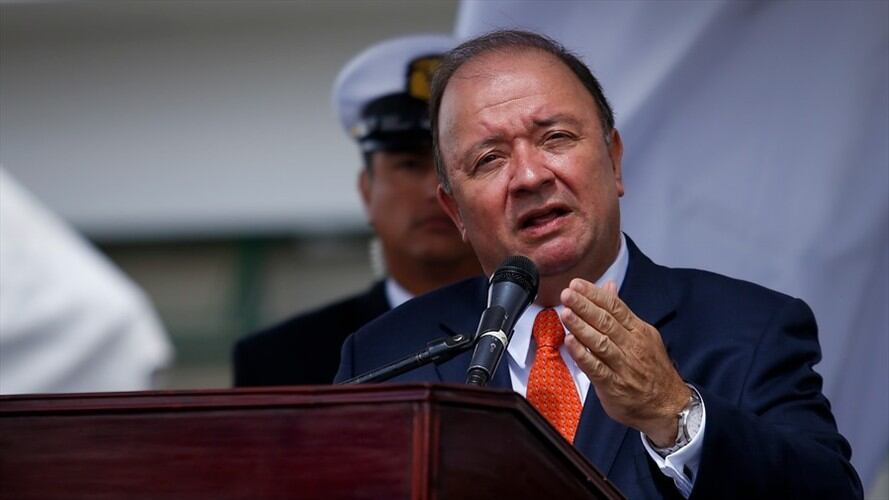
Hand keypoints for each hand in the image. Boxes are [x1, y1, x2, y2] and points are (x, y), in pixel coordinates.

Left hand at [560, 278, 689, 446]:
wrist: (669, 406)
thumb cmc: (652, 369)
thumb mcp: (642, 335)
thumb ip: (621, 312)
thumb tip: (608, 287)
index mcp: (639, 331)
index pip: (615, 307)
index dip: (594, 294)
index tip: (577, 284)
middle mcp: (632, 346)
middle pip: (606, 321)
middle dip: (584, 306)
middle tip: (568, 294)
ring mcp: (623, 366)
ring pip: (600, 342)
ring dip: (581, 327)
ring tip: (566, 313)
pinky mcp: (614, 385)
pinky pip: (596, 367)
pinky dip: (582, 354)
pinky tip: (570, 343)